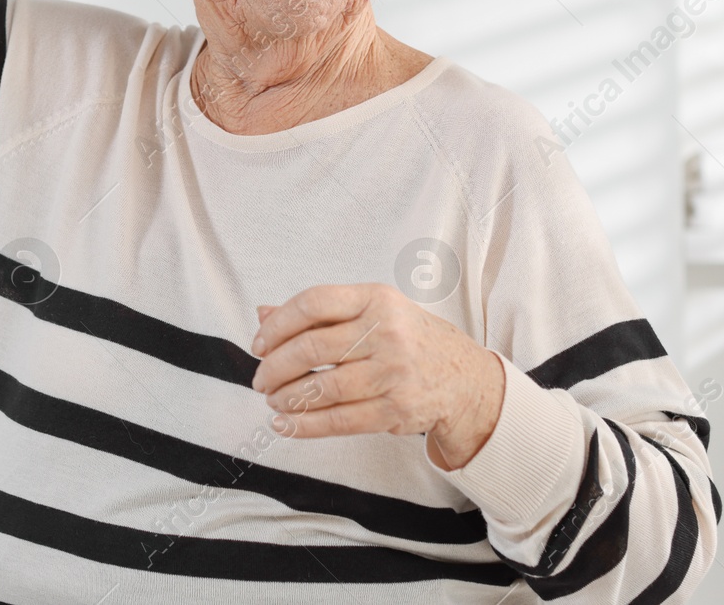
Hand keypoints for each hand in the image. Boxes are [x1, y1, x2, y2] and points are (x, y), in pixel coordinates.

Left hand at [249, 283, 506, 470]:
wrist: (465, 379)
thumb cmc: (410, 339)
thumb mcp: (373, 311)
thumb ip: (320, 312)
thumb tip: (263, 314)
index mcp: (376, 299)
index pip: (313, 303)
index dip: (277, 325)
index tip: (259, 344)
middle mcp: (386, 332)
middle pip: (311, 348)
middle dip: (274, 367)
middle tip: (260, 379)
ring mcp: (393, 372)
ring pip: (322, 388)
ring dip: (287, 398)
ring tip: (273, 400)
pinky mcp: (396, 410)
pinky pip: (339, 421)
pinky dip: (305, 425)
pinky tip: (286, 424)